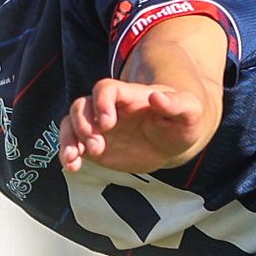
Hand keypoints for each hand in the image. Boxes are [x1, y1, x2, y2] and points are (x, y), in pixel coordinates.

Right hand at [59, 78, 210, 172]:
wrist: (174, 141)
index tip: (108, 123)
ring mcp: (99, 125)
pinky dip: (67, 152)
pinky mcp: (93, 143)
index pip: (106, 88)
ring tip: (75, 158)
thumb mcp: (189, 112)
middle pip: (82, 105)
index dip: (101, 103)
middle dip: (84, 126)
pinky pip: (71, 143)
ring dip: (68, 139)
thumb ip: (176, 104)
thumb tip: (156, 97)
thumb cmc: (182, 121)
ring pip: (71, 122)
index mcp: (130, 95)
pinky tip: (72, 166)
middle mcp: (110, 108)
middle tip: (97, 147)